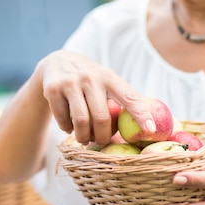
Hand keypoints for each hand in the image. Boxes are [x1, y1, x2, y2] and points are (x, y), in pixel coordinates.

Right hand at [39, 50, 155, 145]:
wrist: (56, 62)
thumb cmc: (90, 79)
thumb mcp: (106, 80)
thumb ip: (122, 97)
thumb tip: (146, 125)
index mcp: (109, 76)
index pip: (130, 97)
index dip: (142, 114)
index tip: (151, 130)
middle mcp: (90, 77)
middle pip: (101, 117)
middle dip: (103, 136)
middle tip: (102, 141)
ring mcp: (70, 82)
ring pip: (81, 121)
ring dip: (84, 137)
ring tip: (85, 139)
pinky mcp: (52, 89)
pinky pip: (63, 120)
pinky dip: (67, 130)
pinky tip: (70, 129)